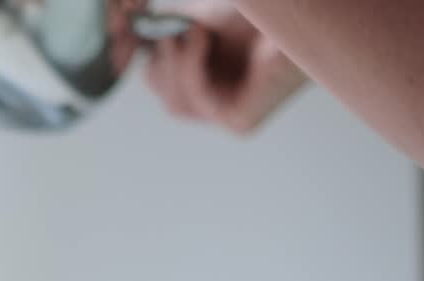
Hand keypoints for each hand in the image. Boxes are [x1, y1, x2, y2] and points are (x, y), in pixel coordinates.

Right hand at [143, 3, 306, 134]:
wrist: (296, 14)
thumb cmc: (258, 14)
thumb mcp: (198, 17)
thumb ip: (165, 28)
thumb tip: (126, 28)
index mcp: (208, 82)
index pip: (158, 82)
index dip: (144, 58)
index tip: (131, 32)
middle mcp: (219, 105)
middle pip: (163, 96)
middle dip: (161, 60)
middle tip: (172, 30)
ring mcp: (229, 117)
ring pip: (175, 104)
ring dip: (176, 63)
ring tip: (193, 31)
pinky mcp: (240, 122)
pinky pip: (197, 101)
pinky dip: (192, 66)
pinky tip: (201, 38)